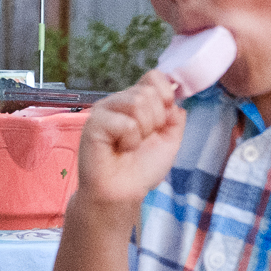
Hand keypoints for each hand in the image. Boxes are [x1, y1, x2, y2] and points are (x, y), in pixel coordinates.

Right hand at [72, 72, 187, 214]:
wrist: (123, 193)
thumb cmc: (141, 168)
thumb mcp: (170, 140)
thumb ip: (175, 117)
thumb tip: (176, 100)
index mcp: (135, 100)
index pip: (154, 76)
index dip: (166, 94)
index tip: (163, 119)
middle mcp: (118, 101)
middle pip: (148, 91)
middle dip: (155, 121)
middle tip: (142, 139)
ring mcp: (104, 110)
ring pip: (138, 102)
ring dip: (143, 131)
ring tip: (130, 145)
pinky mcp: (94, 123)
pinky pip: (126, 123)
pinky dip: (130, 141)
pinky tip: (119, 149)